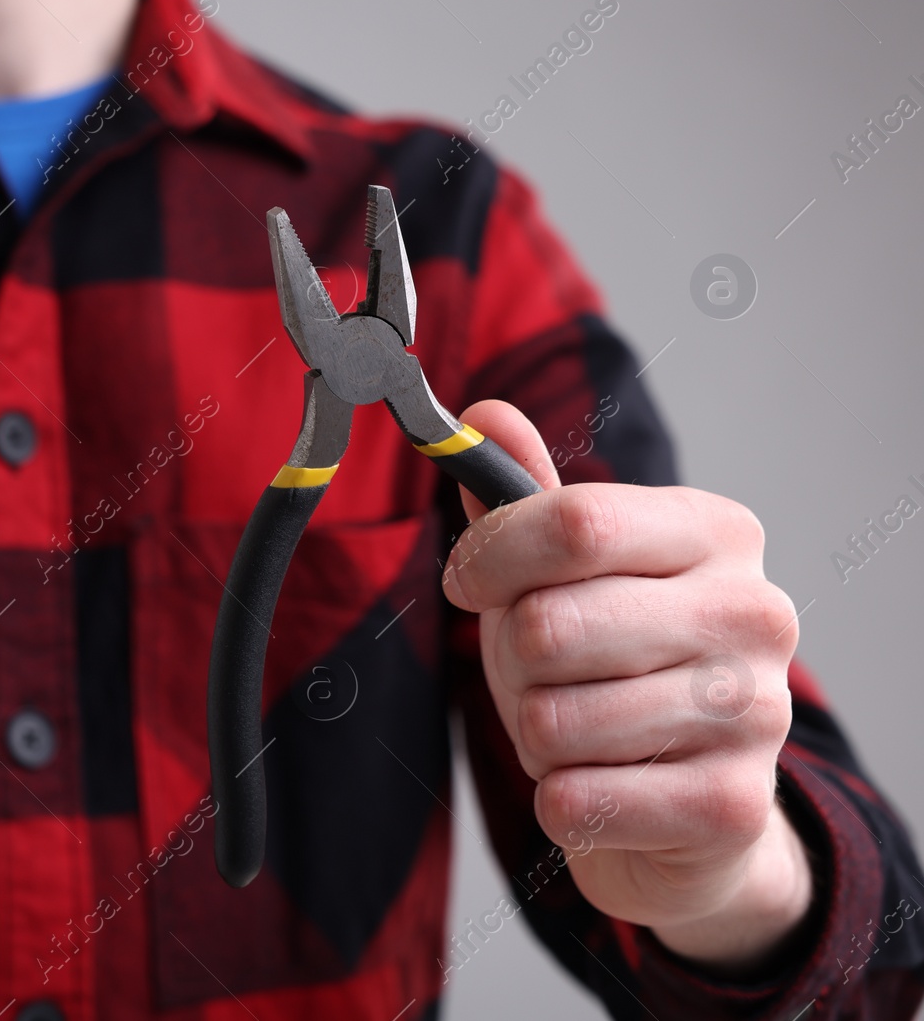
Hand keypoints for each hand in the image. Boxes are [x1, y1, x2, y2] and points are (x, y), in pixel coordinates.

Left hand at [442, 400, 812, 973]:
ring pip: (552, 719)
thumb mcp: (562, 576)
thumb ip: (522, 500)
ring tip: (580, 731)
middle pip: (549, 625)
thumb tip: (482, 416)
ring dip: (536, 736)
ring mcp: (758, 711)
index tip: (466, 581)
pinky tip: (603, 786)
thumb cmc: (611, 669)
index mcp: (716, 533)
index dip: (489, 557)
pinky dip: (560, 800)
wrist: (688, 806)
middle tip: (542, 674)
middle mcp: (754, 612)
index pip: (573, 523)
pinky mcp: (734, 805)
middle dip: (511, 660)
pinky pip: (576, 798)